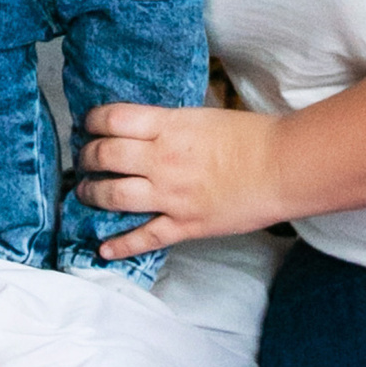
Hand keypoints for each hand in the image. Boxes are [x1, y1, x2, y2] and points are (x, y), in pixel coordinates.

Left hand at [79, 99, 294, 259]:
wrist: (283, 167)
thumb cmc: (252, 136)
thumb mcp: (202, 116)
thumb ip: (171, 124)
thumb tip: (148, 128)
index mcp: (168, 126)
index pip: (113, 119)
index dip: (92, 121)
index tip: (87, 125)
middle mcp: (162, 159)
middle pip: (105, 155)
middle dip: (86, 157)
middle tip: (83, 159)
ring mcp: (171, 195)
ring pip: (114, 196)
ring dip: (91, 194)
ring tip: (84, 193)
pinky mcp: (185, 224)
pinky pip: (144, 237)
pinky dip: (120, 245)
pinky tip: (104, 249)